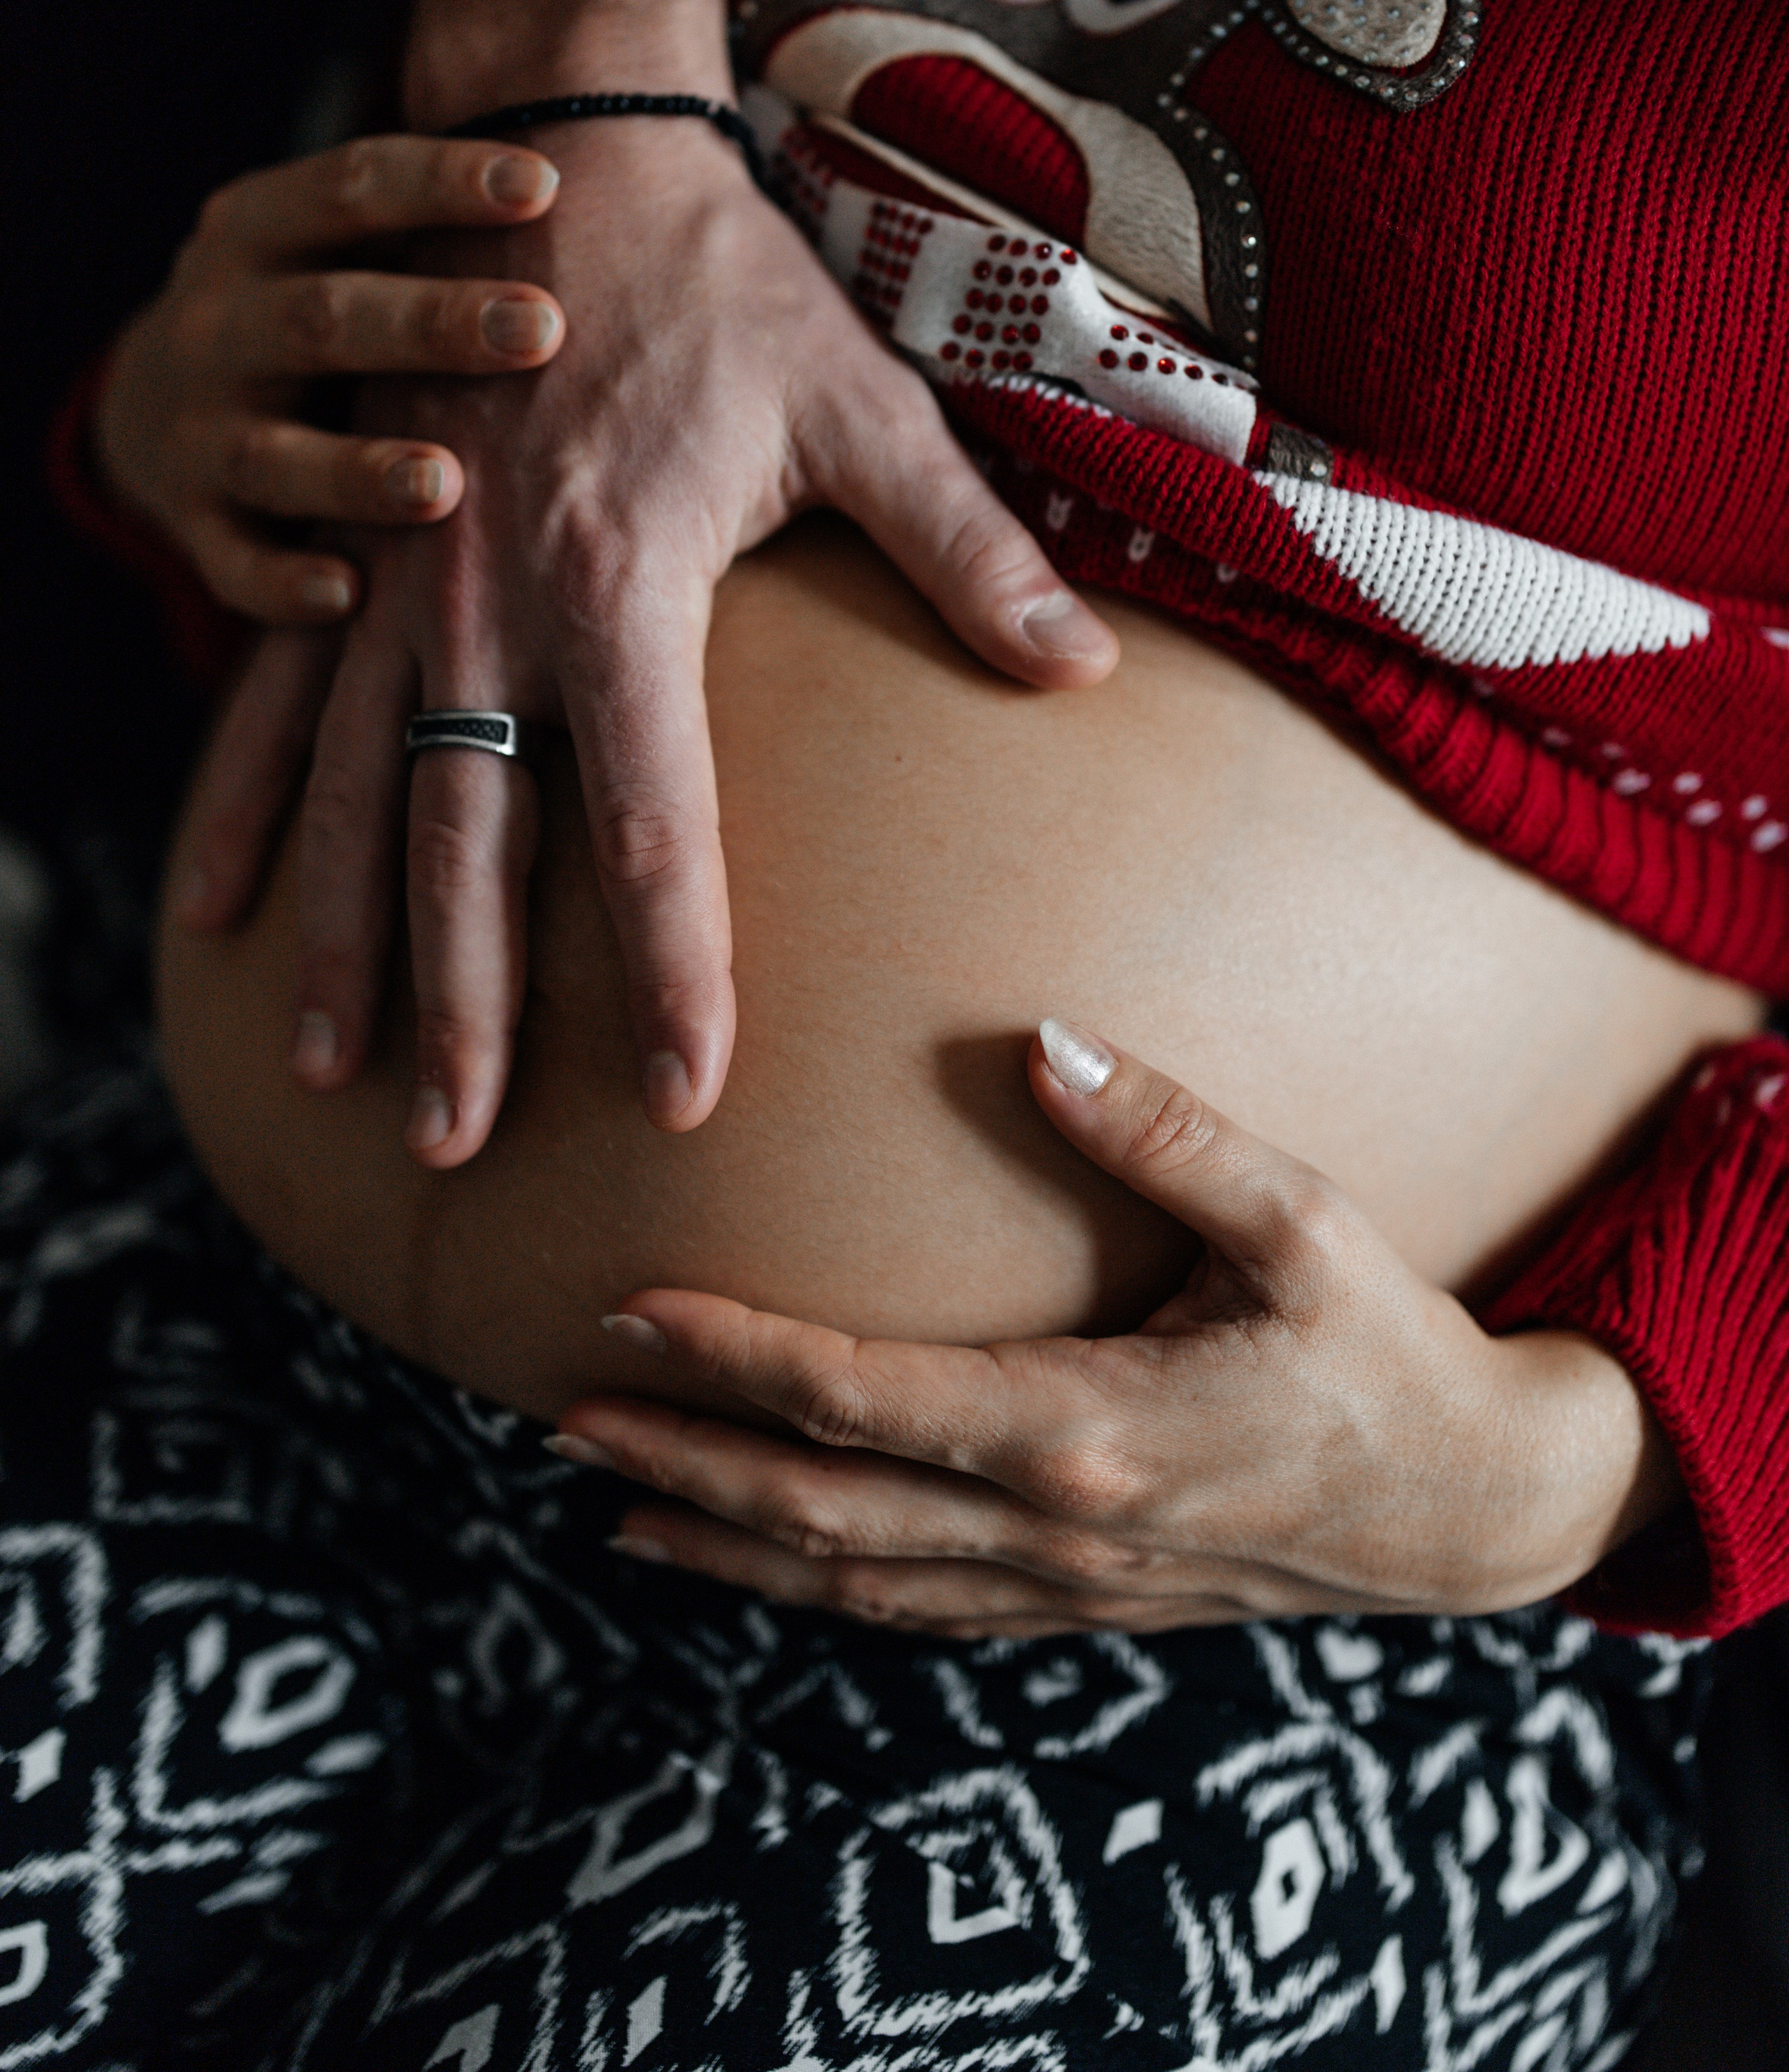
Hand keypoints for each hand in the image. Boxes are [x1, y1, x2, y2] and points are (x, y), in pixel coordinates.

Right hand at [97, 135, 564, 623]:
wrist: (155, 405)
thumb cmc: (315, 313)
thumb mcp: (340, 247)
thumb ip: (433, 227)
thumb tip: (611, 190)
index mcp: (259, 228)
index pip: (350, 188)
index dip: (441, 183)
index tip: (545, 185)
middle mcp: (216, 322)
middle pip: (322, 318)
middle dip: (431, 323)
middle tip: (543, 330)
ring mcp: (196, 429)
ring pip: (274, 454)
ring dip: (359, 469)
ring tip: (447, 486)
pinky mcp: (192, 524)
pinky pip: (234, 563)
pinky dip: (284, 582)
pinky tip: (351, 593)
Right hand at [176, 122, 1118, 1167]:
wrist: (563, 151)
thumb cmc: (725, 284)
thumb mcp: (862, 403)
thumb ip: (965, 548)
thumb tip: (1083, 669)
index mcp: (623, 586)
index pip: (650, 828)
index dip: (672, 974)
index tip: (687, 1100)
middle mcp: (488, 605)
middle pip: (472, 849)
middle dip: (469, 1011)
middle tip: (462, 1146)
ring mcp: (399, 583)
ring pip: (354, 800)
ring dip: (345, 947)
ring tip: (341, 1078)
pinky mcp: (351, 553)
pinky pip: (271, 706)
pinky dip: (240, 814)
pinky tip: (213, 917)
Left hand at [553, 1021, 1681, 1635]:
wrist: (1482, 1513)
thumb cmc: (1395, 1355)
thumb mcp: (1307, 1224)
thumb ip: (1171, 1132)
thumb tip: (1044, 1037)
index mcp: (1087, 1428)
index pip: (857, 1399)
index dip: (733, 1357)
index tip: (631, 1312)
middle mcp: (1054, 1525)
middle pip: (819, 1508)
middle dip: (683, 1460)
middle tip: (563, 1413)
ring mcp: (1066, 1585)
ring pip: (853, 1582)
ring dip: (726, 1543)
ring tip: (615, 1505)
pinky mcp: (1090, 1606)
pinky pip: (922, 1613)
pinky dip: (821, 1592)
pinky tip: (767, 1567)